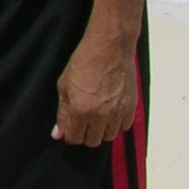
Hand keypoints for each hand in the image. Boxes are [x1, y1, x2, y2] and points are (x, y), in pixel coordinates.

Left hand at [53, 26, 139, 145]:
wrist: (109, 47)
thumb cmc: (84, 62)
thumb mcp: (64, 85)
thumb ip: (62, 112)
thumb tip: (58, 134)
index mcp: (80, 110)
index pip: (74, 138)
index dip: (70, 134)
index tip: (71, 127)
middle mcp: (100, 116)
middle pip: (92, 141)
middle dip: (85, 133)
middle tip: (83, 120)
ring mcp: (118, 113)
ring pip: (109, 137)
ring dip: (102, 129)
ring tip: (97, 114)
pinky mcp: (131, 108)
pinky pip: (124, 127)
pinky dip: (117, 123)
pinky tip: (111, 110)